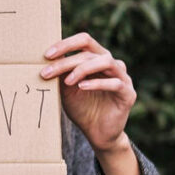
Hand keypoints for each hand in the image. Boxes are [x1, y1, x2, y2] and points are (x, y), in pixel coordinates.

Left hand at [40, 32, 136, 153]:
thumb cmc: (82, 108)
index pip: (84, 41)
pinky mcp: (128, 93)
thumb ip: (62, 74)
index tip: (46, 55)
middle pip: (91, 51)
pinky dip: (97, 83)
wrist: (97, 133)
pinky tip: (82, 87)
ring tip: (67, 81)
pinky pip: (115, 83)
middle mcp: (112, 64)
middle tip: (48, 71)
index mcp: (97, 58)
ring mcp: (122, 77)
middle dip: (67, 60)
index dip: (66, 44)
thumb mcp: (67, 89)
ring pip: (105, 62)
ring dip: (82, 69)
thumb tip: (47, 59)